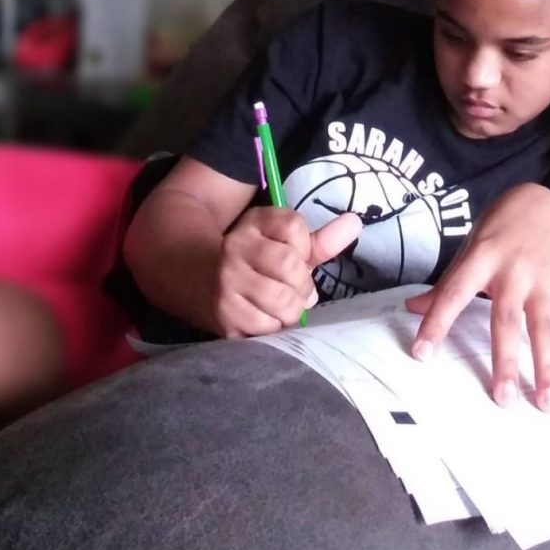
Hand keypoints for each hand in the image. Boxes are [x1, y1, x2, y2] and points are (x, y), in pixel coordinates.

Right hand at [212, 207, 360, 336]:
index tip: (295, 257)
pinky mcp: (224, 315)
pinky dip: (274, 327)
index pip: (294, 226)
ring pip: (282, 300)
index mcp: (254, 223)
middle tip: (294, 290)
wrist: (194, 278)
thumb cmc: (253, 262)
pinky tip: (265, 318)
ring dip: (291, 309)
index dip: (304, 248)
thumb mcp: (281, 244)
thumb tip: (355, 223)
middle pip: (290, 264)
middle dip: (302, 284)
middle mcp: (236, 246)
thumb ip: (320, 240)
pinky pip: (267, 327)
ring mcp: (226, 281)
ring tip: (282, 306)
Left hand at [406, 184, 549, 410]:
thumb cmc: (498, 231)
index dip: (437, 322)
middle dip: (506, 361)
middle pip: (507, 321)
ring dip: (548, 366)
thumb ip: (446, 284)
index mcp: (482, 260)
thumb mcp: (469, 250)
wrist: (542, 201)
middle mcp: (513, 272)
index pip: (454, 293)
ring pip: (545, 328)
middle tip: (504, 399)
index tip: (421, 354)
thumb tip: (411, 310)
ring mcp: (544, 279)